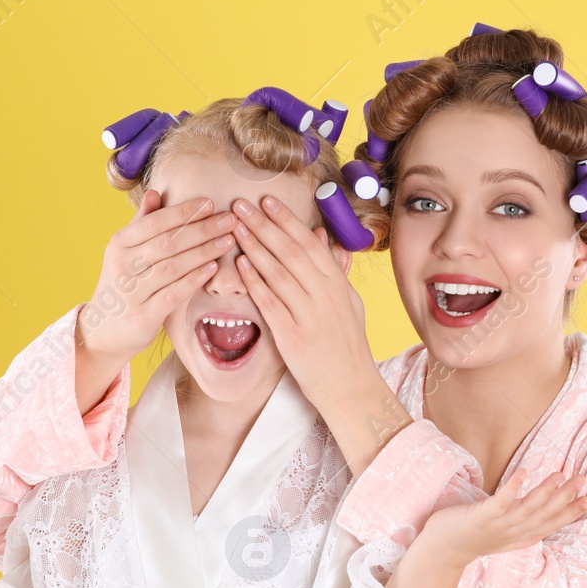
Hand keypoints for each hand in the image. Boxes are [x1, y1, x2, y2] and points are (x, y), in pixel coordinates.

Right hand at [78, 189, 237, 363]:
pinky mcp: (143, 315)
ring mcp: (132, 292)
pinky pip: (173, 294)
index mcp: (120, 244)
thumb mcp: (126, 252)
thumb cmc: (123, 284)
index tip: (211, 203)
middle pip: (168, 242)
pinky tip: (213, 268)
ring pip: (173, 266)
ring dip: (204, 251)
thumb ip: (142, 223)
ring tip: (228, 240)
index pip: (155, 222)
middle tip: (230, 220)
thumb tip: (155, 192)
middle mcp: (123, 265)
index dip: (183, 212)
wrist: (103, 329)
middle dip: (202, 229)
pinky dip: (194, 279)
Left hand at [229, 195, 374, 406]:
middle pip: (290, 251)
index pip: (309, 243)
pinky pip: (270, 303)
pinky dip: (255, 281)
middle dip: (264, 225)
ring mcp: (310, 315)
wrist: (351, 386)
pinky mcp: (293, 337)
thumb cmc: (346, 344)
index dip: (286, 220)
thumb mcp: (348, 302)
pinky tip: (240, 264)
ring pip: (278, 273)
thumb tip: (320, 237)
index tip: (267, 200)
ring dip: (254, 246)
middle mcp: (325, 295)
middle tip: (241, 204)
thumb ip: (334, 269)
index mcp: (338, 285)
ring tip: (235, 227)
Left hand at [415, 469, 586, 571]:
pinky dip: (513, 488)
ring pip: (527, 508)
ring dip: (545, 491)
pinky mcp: (481, 517)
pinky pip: (500, 501)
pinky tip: (524, 473)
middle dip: (565, 497)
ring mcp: (498, 525)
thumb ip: (524, 527)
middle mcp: (513, 532)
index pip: (551, 523)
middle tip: (582, 479)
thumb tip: (544, 520)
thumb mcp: (505, 535)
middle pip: (544, 514)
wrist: (442, 550)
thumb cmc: (474, 537)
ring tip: (561, 474)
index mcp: (521, 536)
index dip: (571, 511)